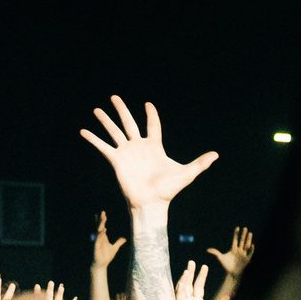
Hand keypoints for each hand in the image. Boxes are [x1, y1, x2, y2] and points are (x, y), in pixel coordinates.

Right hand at [80, 94, 216, 209]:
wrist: (151, 202)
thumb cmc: (168, 190)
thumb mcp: (187, 173)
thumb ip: (200, 163)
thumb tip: (216, 154)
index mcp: (155, 147)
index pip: (153, 126)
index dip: (151, 115)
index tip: (148, 104)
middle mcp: (139, 147)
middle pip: (129, 123)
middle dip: (121, 110)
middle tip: (114, 97)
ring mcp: (127, 153)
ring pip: (114, 132)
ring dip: (105, 120)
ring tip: (96, 109)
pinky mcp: (116, 161)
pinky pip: (103, 147)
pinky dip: (94, 139)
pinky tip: (84, 131)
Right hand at [91, 212, 124, 268]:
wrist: (101, 264)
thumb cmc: (106, 256)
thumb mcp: (115, 248)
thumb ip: (119, 242)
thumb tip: (124, 238)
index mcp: (103, 237)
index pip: (102, 227)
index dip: (102, 221)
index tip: (103, 214)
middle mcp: (99, 238)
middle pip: (100, 226)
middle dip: (101, 219)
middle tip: (103, 212)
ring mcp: (97, 241)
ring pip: (98, 231)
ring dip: (101, 224)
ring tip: (104, 218)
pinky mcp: (96, 246)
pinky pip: (98, 239)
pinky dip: (100, 234)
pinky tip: (104, 230)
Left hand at [209, 227, 255, 276]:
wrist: (232, 272)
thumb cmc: (226, 265)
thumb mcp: (220, 257)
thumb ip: (215, 252)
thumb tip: (207, 250)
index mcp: (233, 248)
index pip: (235, 239)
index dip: (236, 234)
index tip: (237, 227)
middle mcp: (239, 250)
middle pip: (242, 240)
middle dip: (243, 234)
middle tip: (245, 228)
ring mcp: (243, 254)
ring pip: (246, 245)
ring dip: (248, 239)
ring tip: (250, 233)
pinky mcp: (247, 259)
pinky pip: (250, 253)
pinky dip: (251, 249)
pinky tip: (252, 245)